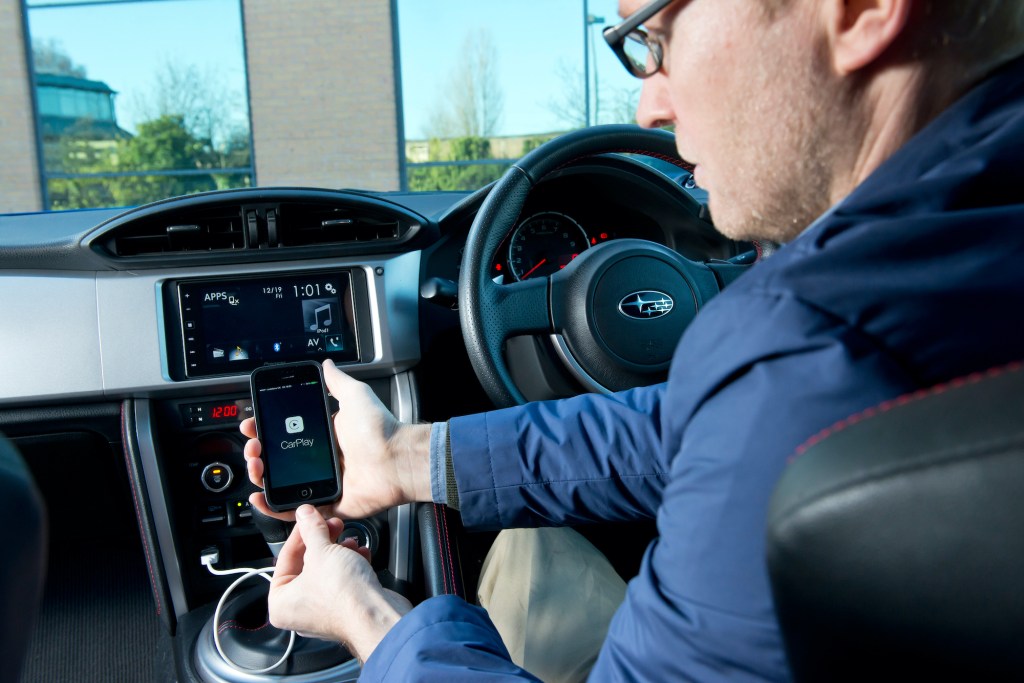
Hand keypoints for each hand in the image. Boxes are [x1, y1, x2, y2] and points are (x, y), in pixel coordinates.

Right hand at [241, 359, 432, 521]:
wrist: (398, 459)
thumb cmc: (381, 430)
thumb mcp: (356, 397)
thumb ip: (338, 382)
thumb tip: (327, 364)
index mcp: (325, 437)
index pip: (286, 435)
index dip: (265, 430)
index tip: (252, 425)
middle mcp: (322, 461)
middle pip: (278, 461)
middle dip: (258, 453)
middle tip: (253, 447)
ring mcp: (323, 484)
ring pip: (281, 485)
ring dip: (261, 477)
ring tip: (255, 467)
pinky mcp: (327, 504)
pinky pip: (296, 511)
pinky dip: (273, 508)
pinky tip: (260, 498)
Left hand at [269, 505, 411, 661]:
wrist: (377, 615)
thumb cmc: (344, 596)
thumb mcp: (322, 551)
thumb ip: (311, 529)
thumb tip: (304, 515)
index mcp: (281, 603)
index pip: (285, 557)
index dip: (301, 532)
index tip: (309, 517)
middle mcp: (299, 612)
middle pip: (307, 564)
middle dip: (324, 541)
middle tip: (332, 525)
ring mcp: (323, 612)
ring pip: (327, 572)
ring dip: (340, 552)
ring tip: (349, 541)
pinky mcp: (345, 610)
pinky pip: (342, 582)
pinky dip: (351, 566)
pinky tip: (359, 554)